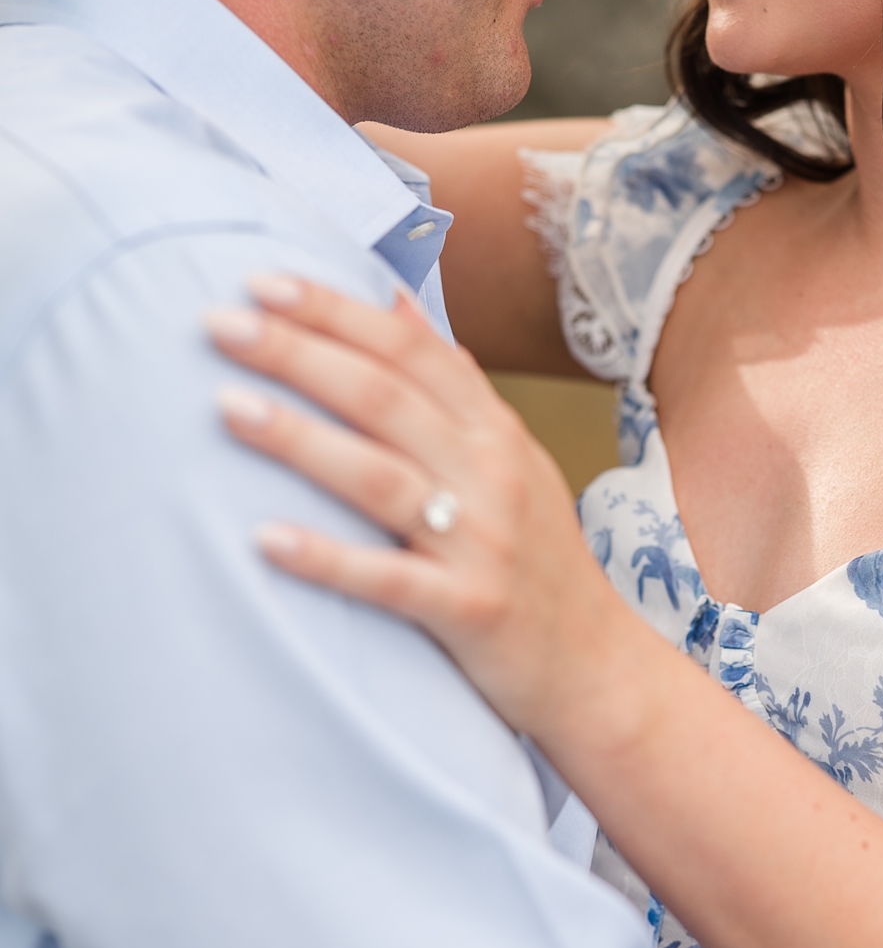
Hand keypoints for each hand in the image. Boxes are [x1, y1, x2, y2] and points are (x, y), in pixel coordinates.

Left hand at [206, 273, 641, 741]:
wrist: (598, 666)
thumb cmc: (537, 559)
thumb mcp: (512, 457)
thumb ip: (455, 385)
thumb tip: (397, 304)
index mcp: (495, 431)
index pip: (411, 349)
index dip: (336, 311)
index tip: (262, 280)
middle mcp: (493, 474)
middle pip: (385, 396)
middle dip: (299, 352)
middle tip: (219, 323)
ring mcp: (483, 543)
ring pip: (381, 478)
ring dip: (300, 440)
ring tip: (228, 407)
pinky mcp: (470, 611)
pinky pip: (389, 579)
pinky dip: (328, 558)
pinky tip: (266, 538)